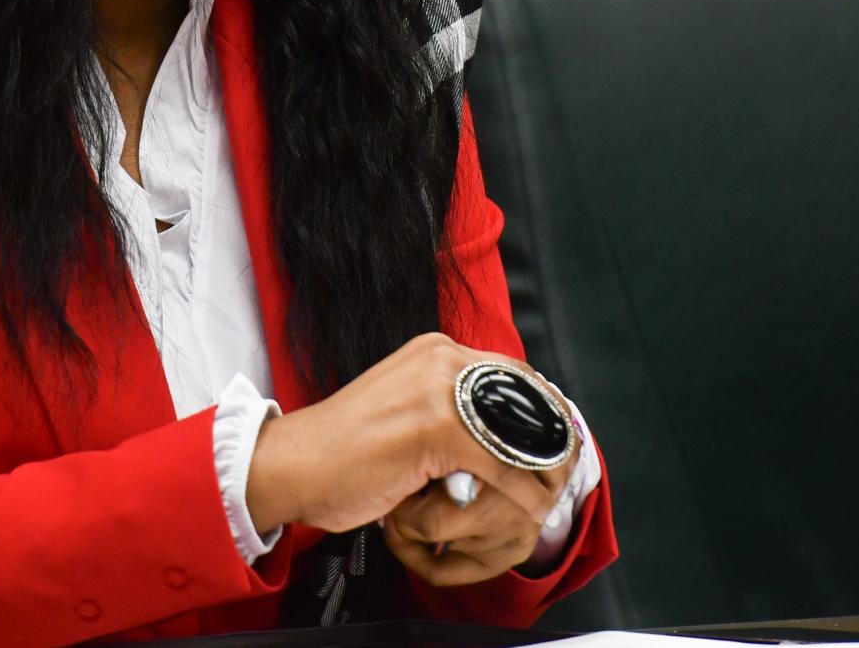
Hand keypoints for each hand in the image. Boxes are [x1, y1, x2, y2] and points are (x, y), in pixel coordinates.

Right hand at [245, 333, 573, 583]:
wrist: (296, 464)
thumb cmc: (346, 449)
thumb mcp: (407, 409)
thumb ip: (449, 407)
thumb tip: (501, 431)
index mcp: (434, 350)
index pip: (511, 372)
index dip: (541, 409)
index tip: (556, 441)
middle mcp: (439, 358)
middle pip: (523, 395)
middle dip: (550, 436)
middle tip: (562, 471)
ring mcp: (437, 389)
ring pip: (516, 431)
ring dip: (542, 469)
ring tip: (550, 494)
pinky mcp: (435, 427)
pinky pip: (500, 463)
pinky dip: (521, 491)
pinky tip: (526, 507)